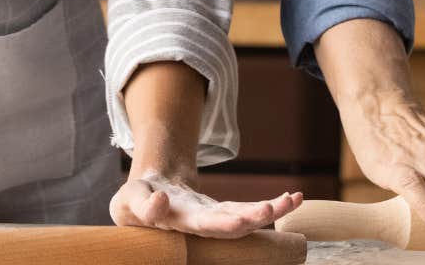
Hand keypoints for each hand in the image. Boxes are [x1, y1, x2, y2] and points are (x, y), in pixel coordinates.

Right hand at [110, 171, 303, 236]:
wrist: (145, 199)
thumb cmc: (135, 200)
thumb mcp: (130, 198)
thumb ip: (143, 204)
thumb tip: (161, 200)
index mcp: (178, 222)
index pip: (202, 226)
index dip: (221, 224)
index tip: (240, 221)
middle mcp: (201, 224)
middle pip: (230, 226)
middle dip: (252, 219)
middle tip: (270, 209)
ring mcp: (214, 219)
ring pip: (246, 218)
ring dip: (270, 211)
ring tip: (292, 200)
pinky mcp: (223, 211)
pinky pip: (250, 209)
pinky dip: (274, 205)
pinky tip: (294, 197)